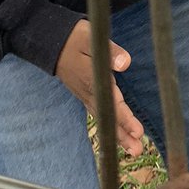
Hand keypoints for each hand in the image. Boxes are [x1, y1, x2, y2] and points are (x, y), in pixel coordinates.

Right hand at [55, 20, 143, 155]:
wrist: (50, 43)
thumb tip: (125, 64)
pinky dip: (109, 124)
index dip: (124, 119)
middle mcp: (88, 92)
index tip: (138, 132)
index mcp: (92, 80)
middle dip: (122, 135)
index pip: (111, 103)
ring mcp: (84, 94)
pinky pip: (99, 112)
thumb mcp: (90, 37)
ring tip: (133, 149)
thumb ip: (110, 51)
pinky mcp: (84, 93)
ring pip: (103, 118)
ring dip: (118, 134)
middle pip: (108, 117)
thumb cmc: (73, 38)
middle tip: (137, 151)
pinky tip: (117, 133)